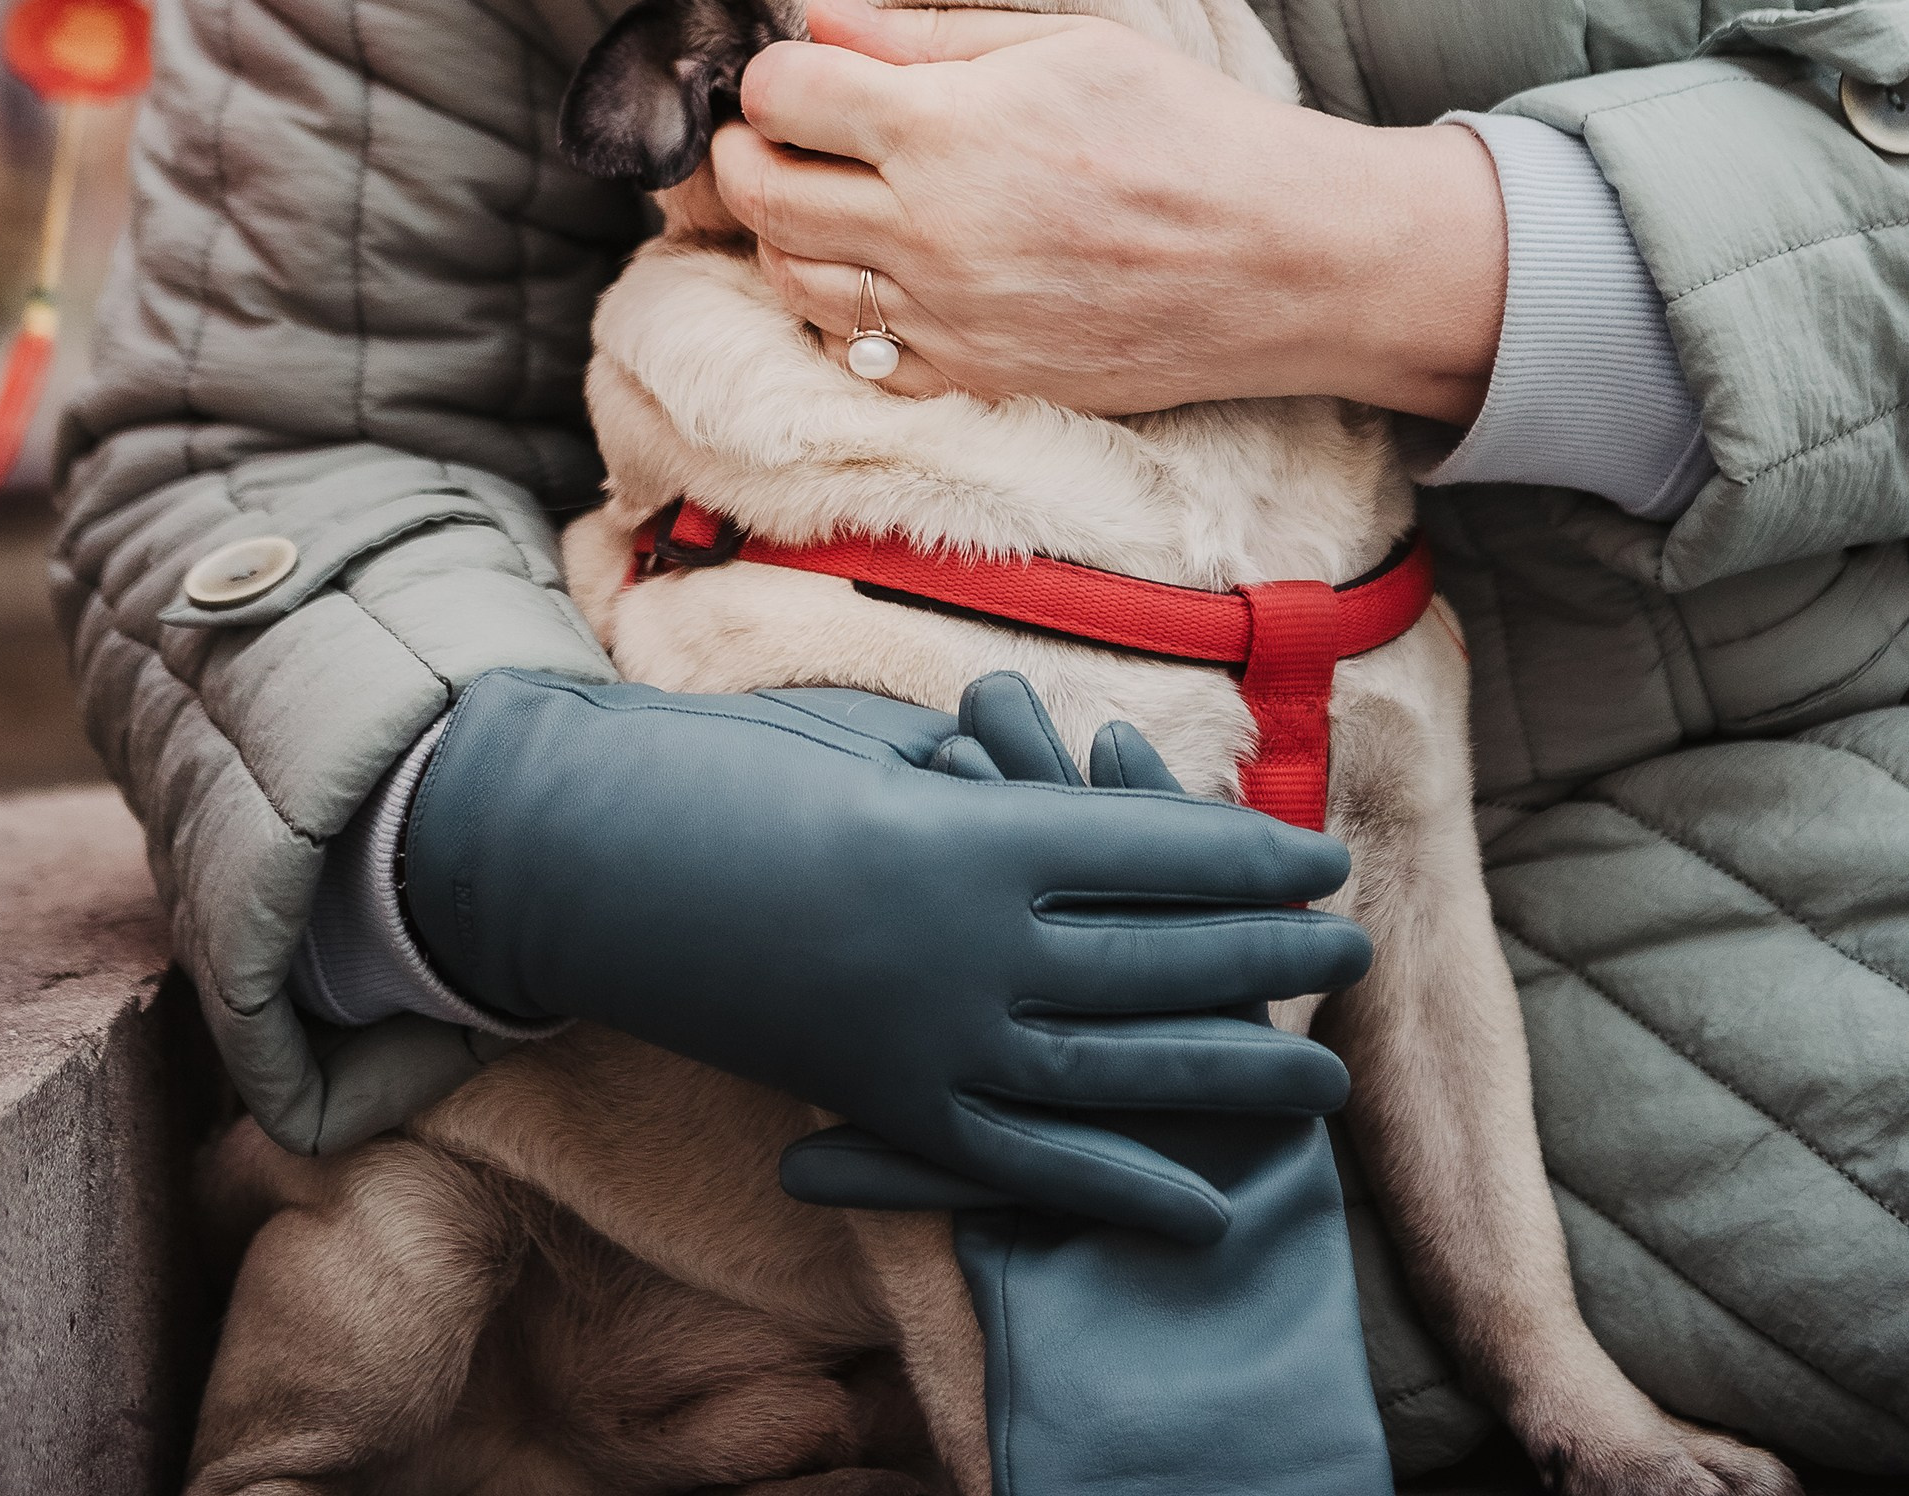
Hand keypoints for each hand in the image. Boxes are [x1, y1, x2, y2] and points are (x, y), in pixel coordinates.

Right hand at [401, 667, 1371, 1242]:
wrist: (621, 866)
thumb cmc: (759, 780)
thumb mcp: (897, 767)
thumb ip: (1006, 801)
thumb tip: (1123, 815)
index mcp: (976, 833)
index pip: (1153, 852)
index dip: (1248, 860)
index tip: (1322, 860)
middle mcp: (974, 940)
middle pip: (1157, 955)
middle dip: (1266, 958)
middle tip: (1352, 952)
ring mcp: (938, 1035)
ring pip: (1119, 1066)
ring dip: (1230, 1074)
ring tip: (1324, 1078)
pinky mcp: (900, 1109)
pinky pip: (1031, 1161)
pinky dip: (1123, 1186)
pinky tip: (1208, 1205)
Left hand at [712, 0, 1504, 423]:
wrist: (1283, 257)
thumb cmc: (1187, 130)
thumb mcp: (1067, 43)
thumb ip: (931, 36)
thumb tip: (822, 21)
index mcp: (945, 128)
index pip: (782, 97)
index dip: (770, 75)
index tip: (789, 71)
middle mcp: (927, 231)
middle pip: (761, 195)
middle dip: (742, 154)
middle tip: (766, 133)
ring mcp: (946, 317)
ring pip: (792, 281)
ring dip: (778, 235)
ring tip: (815, 199)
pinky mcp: (975, 378)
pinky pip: (854, 357)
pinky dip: (836, 314)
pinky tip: (868, 275)